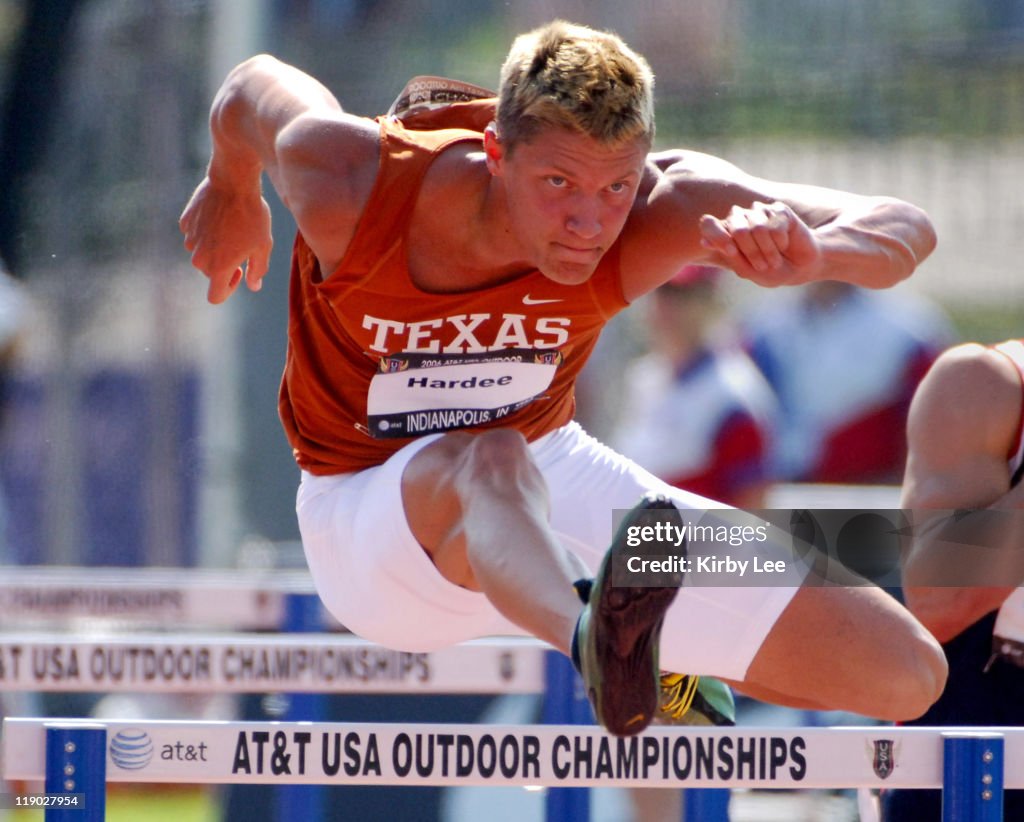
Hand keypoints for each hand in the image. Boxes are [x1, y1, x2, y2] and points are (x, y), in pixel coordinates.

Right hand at [179, 177, 271, 303]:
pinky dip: (205, 231)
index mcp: (218, 267)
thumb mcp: (263, 246)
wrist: (233, 182)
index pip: (215, 297)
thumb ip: (257, 270)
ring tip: (232, 228)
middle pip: (209, 273)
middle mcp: (199, 257)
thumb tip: (253, 286)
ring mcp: (189, 240)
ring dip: (214, 247)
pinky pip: (194, 235)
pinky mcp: (185, 223)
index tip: (238, 273)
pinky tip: (220, 216)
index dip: (228, 290)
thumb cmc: (253, 216)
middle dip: (223, 264)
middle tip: (241, 245)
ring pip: (200, 253)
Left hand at [699, 201, 820, 286]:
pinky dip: (781, 242)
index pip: (709, 224)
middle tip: (763, 266)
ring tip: (774, 259)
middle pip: (737, 229)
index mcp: (725, 232)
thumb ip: (727, 255)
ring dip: (769, 250)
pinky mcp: (778, 209)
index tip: (731, 252)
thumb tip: (703, 241)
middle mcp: (739, 218)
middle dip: (752, 252)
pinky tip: (784, 244)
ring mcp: (758, 211)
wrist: (800, 267)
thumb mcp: (747, 270)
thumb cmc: (770, 271)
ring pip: (758, 227)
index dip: (718, 237)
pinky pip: (775, 225)